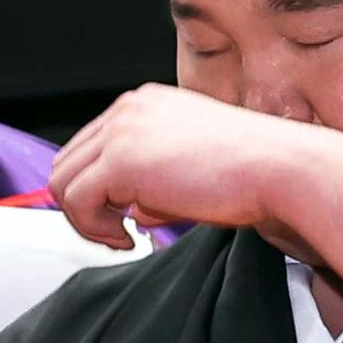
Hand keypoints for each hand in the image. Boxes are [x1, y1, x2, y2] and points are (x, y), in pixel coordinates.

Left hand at [44, 85, 327, 252]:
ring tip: (121, 238)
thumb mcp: (192, 172)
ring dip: (86, 219)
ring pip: (63, 181)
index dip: (96, 189)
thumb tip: (133, 213)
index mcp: (146, 103)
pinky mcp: (121, 159)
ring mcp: (122, 130)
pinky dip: (93, 228)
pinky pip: (76, 201)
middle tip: (116, 234)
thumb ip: (156, 186)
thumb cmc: (252, 173)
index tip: (121, 219)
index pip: (91, 145)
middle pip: (68, 161)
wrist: (279, 168)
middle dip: (85, 205)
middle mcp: (129, 109)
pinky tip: (128, 239)